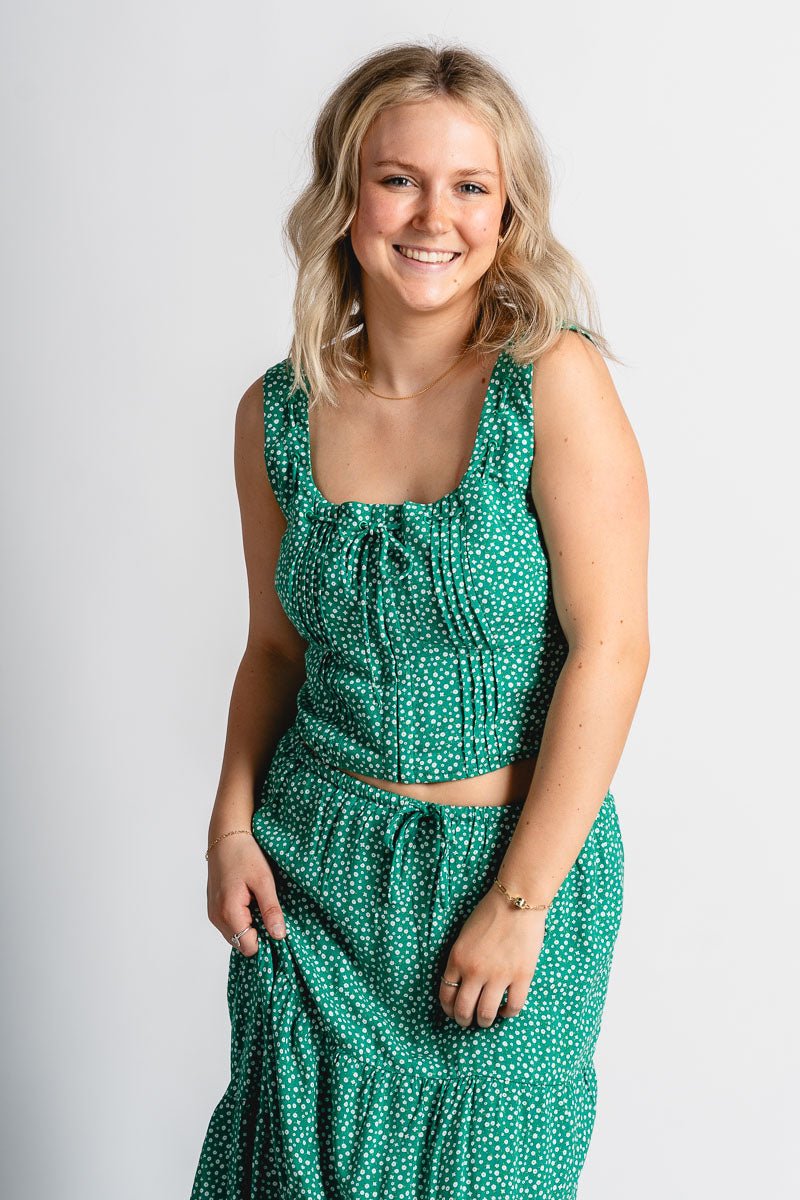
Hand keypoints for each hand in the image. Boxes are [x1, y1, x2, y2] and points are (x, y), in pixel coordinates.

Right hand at [206, 832, 286, 954]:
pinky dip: (241, 919)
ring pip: (235, 935)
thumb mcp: (264, 881)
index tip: (276, 923)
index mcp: (229, 912)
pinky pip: (229, 924)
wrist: (226, 836)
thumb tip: (279, 935)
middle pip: (241, 943)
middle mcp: (216, 917)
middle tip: (268, 909)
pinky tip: (249, 900)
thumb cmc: (245, 855)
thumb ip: (271, 910)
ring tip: (258, 902)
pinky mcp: (213, 907)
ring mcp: (213, 913)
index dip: (265, 939)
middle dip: (257, 933)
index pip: (249, 947)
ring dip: (249, 926)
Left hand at [438, 885, 546, 1027]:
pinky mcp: (522, 976)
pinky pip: (513, 1007)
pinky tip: (505, 1010)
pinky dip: (507, 1014)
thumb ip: (461, 960)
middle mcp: (475, 971)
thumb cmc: (489, 913)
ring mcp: (499, 975)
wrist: (517, 900)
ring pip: (486, 1014)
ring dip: (484, 1021)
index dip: (448, 1009)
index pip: (446, 994)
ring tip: (486, 1019)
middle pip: (464, 1010)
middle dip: (463, 1020)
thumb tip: (461, 984)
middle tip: (468, 1021)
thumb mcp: (464, 936)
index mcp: (458, 959)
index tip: (453, 1012)